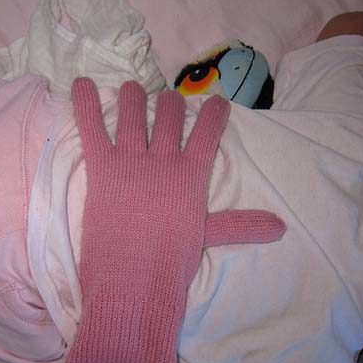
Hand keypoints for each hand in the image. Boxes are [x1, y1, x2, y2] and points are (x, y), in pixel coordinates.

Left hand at [67, 78, 284, 362]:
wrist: (135, 279)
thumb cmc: (171, 262)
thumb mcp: (208, 238)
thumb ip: (240, 225)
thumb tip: (280, 227)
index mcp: (191, 175)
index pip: (208, 134)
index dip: (213, 115)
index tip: (216, 102)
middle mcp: (163, 160)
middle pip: (168, 118)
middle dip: (169, 105)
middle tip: (167, 101)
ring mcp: (131, 160)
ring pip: (132, 115)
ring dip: (133, 98)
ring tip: (133, 89)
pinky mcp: (102, 167)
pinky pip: (91, 127)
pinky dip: (85, 103)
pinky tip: (81, 83)